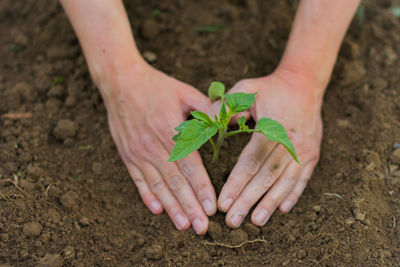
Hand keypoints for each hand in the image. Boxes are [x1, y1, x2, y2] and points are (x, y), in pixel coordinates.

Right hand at [98, 62, 215, 233]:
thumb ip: (207, 110)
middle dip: (190, 207)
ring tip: (183, 226)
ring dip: (171, 207)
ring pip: (158, 186)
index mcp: (171, 131)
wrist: (121, 82)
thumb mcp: (185, 93)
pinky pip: (138, 180)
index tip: (212, 208)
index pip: (190, 166)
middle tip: (202, 228)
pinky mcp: (128, 155)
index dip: (202, 189)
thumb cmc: (157, 87)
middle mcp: (154, 146)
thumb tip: (230, 121)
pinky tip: (157, 210)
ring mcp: (139, 153)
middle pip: (176, 182)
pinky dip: (147, 196)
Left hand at [217, 69, 322, 227]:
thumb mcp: (246, 89)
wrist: (305, 84)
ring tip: (256, 221)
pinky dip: (293, 195)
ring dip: (270, 203)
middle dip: (248, 200)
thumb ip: (225, 105)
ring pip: (285, 181)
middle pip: (266, 176)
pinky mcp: (312, 154)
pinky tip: (282, 210)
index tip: (222, 202)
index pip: (251, 161)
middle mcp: (290, 142)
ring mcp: (304, 150)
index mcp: (271, 127)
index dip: (236, 183)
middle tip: (232, 221)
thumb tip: (205, 122)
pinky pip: (303, 179)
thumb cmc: (270, 88)